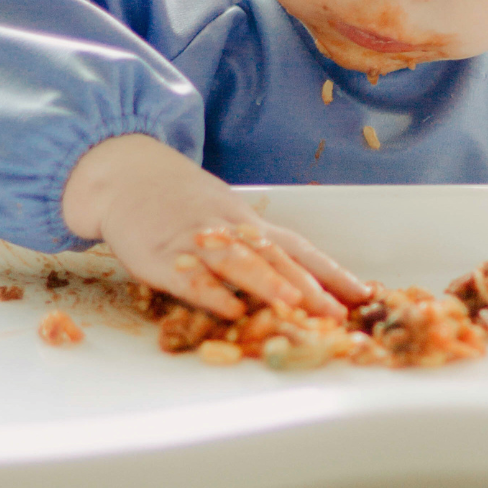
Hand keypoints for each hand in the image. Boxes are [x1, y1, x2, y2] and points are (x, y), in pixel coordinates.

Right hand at [62, 134, 368, 319]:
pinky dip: (211, 292)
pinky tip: (230, 309)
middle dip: (311, 286)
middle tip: (338, 314)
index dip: (332, 272)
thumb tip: (301, 285)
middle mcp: (230, 229)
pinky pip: (190, 275)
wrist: (124, 173)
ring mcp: (196, 240)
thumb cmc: (179, 204)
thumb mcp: (225, 218)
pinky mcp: (161, 255)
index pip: (300, 248)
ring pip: (239, 262)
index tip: (362, 295)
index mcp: (249, 225)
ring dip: (270, 285)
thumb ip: (256, 248)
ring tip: (297, 307)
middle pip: (277, 257)